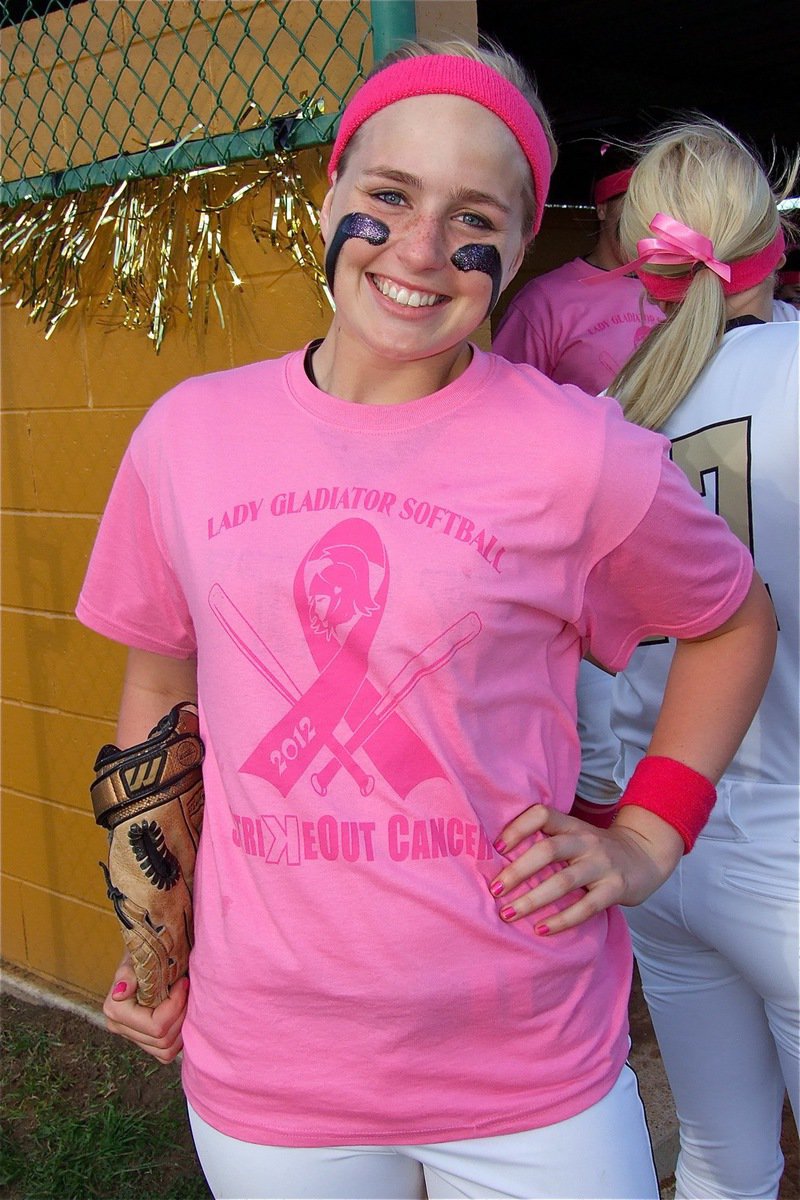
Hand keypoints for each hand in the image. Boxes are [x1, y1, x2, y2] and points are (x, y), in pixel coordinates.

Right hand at [102, 953, 188, 1063]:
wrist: (147, 955)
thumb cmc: (143, 953)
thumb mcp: (135, 957)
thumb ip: (127, 974)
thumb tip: (120, 992)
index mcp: (115, 1010)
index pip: (155, 1025)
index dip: (175, 1005)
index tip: (182, 982)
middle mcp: (119, 1028)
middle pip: (163, 1039)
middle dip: (181, 1014)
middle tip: (187, 990)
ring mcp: (132, 1037)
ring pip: (166, 1050)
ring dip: (182, 1027)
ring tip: (185, 1001)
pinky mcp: (144, 1041)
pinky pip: (167, 1053)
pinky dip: (179, 1037)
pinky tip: (182, 1014)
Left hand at [488, 803, 682, 934]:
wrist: (645, 856)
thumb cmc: (596, 851)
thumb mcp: (575, 836)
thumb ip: (548, 841)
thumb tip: (498, 860)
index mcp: (572, 825)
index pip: (542, 814)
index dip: (517, 828)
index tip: (497, 848)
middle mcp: (586, 841)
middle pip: (548, 851)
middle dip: (517, 871)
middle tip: (495, 890)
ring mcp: (602, 864)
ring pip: (563, 881)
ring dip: (532, 900)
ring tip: (509, 914)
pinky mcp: (616, 889)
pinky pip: (586, 907)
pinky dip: (561, 920)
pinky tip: (541, 929)